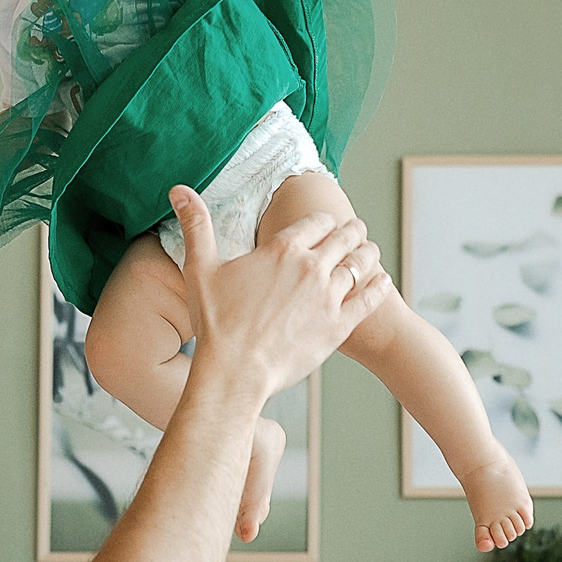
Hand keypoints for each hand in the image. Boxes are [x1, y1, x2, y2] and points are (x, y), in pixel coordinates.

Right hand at [173, 185, 386, 405]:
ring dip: (368, 253)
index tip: (327, 222)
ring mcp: (328, 296)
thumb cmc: (215, 323)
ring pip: (361, 263)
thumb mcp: (200, 269)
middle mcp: (311, 267)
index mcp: (282, 248)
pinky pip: (369, 298)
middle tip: (357, 229)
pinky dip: (379, 285)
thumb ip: (196, 225)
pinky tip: (382, 280)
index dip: (324, 220)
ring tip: (371, 251)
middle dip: (352, 230)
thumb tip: (178, 189)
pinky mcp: (339, 325)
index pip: (317, 221)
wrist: (234, 372)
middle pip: (345, 236)